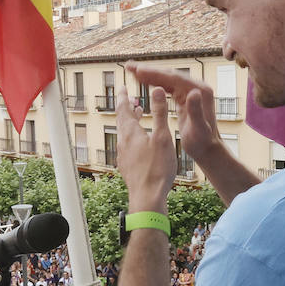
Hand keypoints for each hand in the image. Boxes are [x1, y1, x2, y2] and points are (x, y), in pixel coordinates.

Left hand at [116, 85, 177, 212]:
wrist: (147, 198)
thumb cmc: (157, 169)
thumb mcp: (162, 137)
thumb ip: (159, 113)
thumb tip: (155, 90)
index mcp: (130, 133)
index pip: (123, 109)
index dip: (124, 96)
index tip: (123, 86)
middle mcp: (123, 143)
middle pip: (122, 120)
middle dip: (126, 107)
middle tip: (130, 98)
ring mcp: (124, 155)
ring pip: (125, 133)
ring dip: (130, 121)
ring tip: (137, 115)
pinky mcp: (127, 166)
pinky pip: (127, 145)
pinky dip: (132, 135)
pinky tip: (140, 141)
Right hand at [125, 61, 221, 163]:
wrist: (208, 147)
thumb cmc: (203, 141)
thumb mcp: (199, 128)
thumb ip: (196, 110)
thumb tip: (193, 92)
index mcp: (200, 91)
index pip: (174, 78)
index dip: (155, 74)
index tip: (139, 71)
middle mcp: (196, 87)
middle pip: (169, 75)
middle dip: (148, 70)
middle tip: (129, 66)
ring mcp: (190, 90)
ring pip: (166, 79)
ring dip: (149, 74)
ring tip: (131, 71)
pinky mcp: (184, 96)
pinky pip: (166, 86)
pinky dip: (154, 83)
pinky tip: (143, 81)